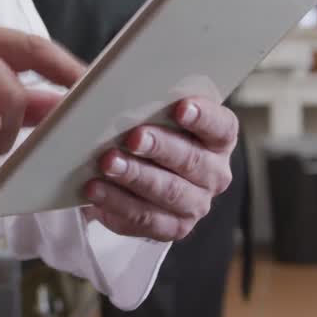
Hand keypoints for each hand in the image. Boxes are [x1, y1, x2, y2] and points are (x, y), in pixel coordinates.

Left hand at [83, 97, 237, 241]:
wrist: (133, 176)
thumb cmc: (145, 133)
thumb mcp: (149, 114)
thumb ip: (143, 101)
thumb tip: (107, 88)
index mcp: (218, 139)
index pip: (221, 127)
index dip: (203, 117)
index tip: (180, 107)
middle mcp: (214, 173)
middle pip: (192, 160)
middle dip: (160, 147)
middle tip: (133, 137)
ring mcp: (195, 204)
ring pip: (168, 192)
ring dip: (136, 176)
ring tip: (108, 163)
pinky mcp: (171, 228)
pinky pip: (145, 218)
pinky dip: (117, 203)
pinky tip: (95, 190)